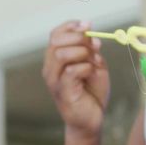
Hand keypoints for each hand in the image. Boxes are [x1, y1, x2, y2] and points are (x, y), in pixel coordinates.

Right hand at [41, 20, 109, 139]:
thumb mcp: (95, 65)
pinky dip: (86, 67)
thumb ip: (91, 50)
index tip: (87, 25)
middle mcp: (50, 69)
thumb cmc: (92, 93)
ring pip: (61, 54)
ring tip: (93, 61)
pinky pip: (72, 71)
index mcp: (55, 60)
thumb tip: (91, 35)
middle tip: (94, 46)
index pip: (55, 35)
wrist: (92, 120)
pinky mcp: (63, 92)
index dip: (70, 26)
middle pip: (56, 41)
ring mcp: (54, 81)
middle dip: (78, 38)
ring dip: (82, 52)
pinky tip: (92, 73)